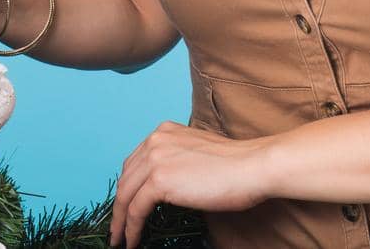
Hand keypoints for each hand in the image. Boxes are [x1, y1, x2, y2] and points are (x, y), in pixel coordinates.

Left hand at [109, 121, 275, 248]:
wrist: (251, 167)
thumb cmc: (235, 166)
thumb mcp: (198, 153)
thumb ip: (178, 160)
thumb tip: (168, 185)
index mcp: (164, 131)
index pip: (136, 162)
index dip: (129, 187)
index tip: (126, 206)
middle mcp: (155, 140)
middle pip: (126, 178)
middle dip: (120, 205)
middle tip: (117, 227)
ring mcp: (156, 158)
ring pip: (126, 195)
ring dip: (120, 221)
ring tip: (120, 239)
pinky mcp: (159, 180)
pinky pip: (135, 209)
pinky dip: (130, 228)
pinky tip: (132, 240)